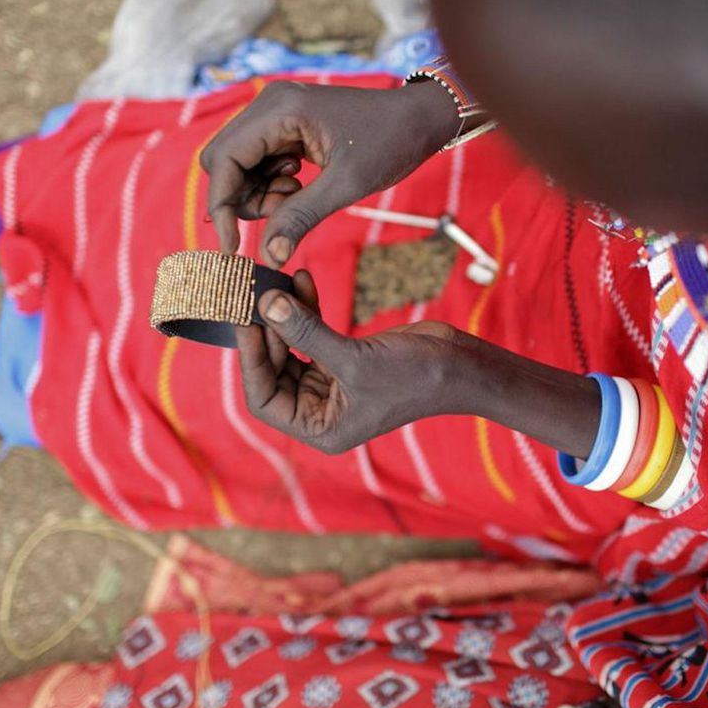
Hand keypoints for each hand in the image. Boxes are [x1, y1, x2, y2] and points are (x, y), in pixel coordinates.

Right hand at [201, 79, 459, 263]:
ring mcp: (276, 114)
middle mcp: (269, 106)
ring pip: (240, 165)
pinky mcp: (287, 127)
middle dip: (240, 200)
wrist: (419, 120)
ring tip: (297, 200)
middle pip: (224, 161)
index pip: (224, 160)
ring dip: (259, 195)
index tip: (231, 247)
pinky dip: (271, 186)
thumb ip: (301, 217)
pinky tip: (300, 190)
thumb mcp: (346, 185)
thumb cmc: (389, 143)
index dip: (221, 206)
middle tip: (277, 219)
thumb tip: (270, 256)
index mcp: (278, 110)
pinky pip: (260, 162)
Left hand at [238, 272, 601, 456]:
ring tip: (276, 281)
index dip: (251, 360)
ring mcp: (332, 384)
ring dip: (283, 315)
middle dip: (265, 332)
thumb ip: (307, 332)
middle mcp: (321, 410)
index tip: (245, 321)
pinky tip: (301, 279)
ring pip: (291, 346)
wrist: (462, 366)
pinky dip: (305, 308)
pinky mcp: (345, 358)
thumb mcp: (356, 358)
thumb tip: (266, 305)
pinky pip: (313, 333)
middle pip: (273, 370)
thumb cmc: (416, 378)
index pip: (263, 399)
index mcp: (320, 428)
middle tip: (254, 293)